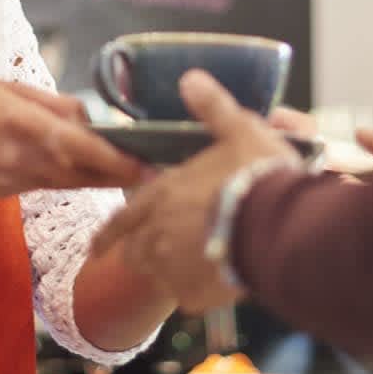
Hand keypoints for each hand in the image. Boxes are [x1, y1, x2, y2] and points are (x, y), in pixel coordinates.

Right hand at [0, 75, 144, 196]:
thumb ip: (53, 104)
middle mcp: (18, 157)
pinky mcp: (3, 192)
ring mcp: (9, 180)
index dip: (119, 161)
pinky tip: (66, 163)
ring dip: (94, 176)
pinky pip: (42, 183)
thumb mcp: (6, 86)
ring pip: (66, 182)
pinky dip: (59, 174)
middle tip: (155, 170)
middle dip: (118, 173)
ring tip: (126, 168)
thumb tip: (92, 119)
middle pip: (82, 173)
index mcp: (21, 123)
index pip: (82, 148)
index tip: (150, 166)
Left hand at [90, 71, 300, 311]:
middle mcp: (157, 235)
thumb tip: (191, 77)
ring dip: (164, 271)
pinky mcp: (197, 294)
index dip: (107, 235)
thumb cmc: (257, 177)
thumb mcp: (238, 131)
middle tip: (147, 256)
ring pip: (156, 276)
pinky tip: (212, 282)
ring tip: (183, 268)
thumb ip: (212, 109)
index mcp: (161, 196)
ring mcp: (174, 268)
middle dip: (139, 252)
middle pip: (134, 253)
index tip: (95, 249)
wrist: (278, 227)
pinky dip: (195, 290)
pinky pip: (188, 296)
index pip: (120, 220)